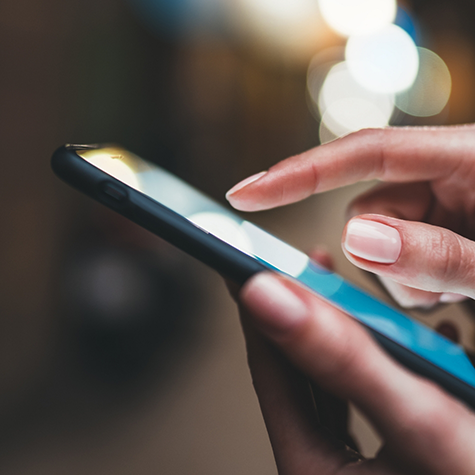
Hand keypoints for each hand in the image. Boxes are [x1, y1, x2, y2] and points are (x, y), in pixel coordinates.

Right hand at [226, 126, 474, 307]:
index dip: (301, 172)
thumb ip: (441, 255)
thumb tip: (358, 238)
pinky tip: (446, 286)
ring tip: (449, 292)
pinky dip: (408, 277)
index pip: (367, 151)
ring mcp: (440, 199)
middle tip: (435, 291)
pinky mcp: (435, 224)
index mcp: (468, 155)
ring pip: (376, 236)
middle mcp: (447, 171)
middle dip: (383, 256)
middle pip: (368, 207)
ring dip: (400, 274)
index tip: (247, 193)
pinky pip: (393, 249)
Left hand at [236, 271, 474, 473]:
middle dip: (305, 315)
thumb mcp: (419, 420)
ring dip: (344, 334)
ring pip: (336, 383)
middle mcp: (323, 469)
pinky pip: (371, 401)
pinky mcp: (390, 462)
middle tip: (304, 269)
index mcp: (311, 468)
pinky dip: (383, 364)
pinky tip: (412, 338)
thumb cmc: (472, 473)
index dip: (263, 310)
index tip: (253, 267)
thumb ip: (343, 359)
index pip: (271, 371)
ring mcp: (356, 468)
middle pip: (301, 374)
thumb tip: (267, 298)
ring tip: (345, 291)